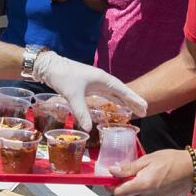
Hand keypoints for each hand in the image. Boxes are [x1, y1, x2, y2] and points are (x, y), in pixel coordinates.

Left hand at [32, 50, 147, 128]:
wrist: (50, 67)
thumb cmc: (63, 77)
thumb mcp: (73, 95)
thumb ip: (81, 112)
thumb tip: (89, 129)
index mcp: (102, 79)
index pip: (122, 90)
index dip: (134, 99)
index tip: (145, 106)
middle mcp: (101, 80)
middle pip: (121, 92)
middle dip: (132, 101)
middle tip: (145, 111)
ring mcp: (95, 83)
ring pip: (114, 93)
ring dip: (124, 101)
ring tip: (134, 110)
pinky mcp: (89, 86)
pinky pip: (105, 94)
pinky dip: (112, 101)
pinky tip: (115, 106)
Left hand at [110, 149, 193, 195]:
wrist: (193, 170)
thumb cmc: (172, 161)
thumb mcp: (147, 159)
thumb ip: (128, 168)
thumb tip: (112, 171)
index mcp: (143, 185)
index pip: (119, 193)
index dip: (112, 187)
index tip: (110, 180)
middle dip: (125, 186)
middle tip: (129, 174)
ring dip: (135, 190)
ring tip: (145, 177)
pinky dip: (145, 195)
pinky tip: (154, 184)